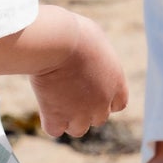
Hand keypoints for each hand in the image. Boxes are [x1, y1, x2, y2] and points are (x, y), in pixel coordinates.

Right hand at [30, 14, 128, 138]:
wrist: (59, 42)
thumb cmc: (76, 33)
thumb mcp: (95, 39)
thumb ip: (96, 56)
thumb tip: (88, 55)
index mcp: (116, 84)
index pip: (118, 104)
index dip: (104, 99)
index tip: (89, 88)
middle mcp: (101, 103)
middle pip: (98, 118)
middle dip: (85, 108)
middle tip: (68, 89)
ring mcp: (79, 113)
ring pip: (77, 129)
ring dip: (68, 118)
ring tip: (55, 99)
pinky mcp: (57, 116)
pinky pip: (54, 130)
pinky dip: (49, 121)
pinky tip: (44, 106)